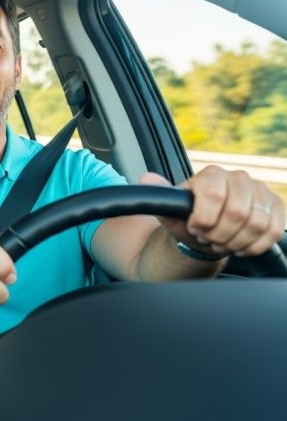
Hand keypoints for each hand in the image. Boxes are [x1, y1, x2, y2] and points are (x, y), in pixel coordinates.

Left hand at [141, 168, 284, 257]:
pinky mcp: (276, 206)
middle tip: (208, 238)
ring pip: (257, 224)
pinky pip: (273, 231)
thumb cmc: (189, 218)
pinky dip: (254, 246)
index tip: (195, 228)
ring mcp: (260, 191)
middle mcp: (239, 177)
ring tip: (221, 242)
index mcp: (211, 174)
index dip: (203, 220)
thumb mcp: (170, 210)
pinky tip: (239, 246)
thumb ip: (159, 196)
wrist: (209, 229)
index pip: (213, 195)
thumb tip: (146, 178)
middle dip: (220, 234)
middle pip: (237, 213)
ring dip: (236, 241)